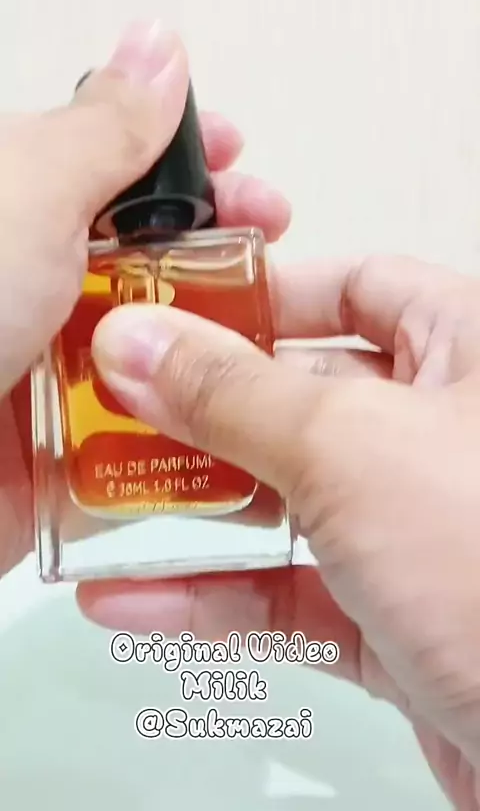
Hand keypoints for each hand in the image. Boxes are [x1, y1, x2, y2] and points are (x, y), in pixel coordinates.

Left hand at [2, 20, 290, 574]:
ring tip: (274, 331)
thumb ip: (104, 129)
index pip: (111, 158)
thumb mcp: (26, 194)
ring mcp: (40, 366)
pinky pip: (134, 438)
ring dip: (214, 339)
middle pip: (143, 249)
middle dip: (217, 240)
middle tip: (271, 236)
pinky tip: (237, 414)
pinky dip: (184, 431)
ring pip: (151, 345)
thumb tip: (158, 44)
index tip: (240, 152)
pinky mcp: (53, 449)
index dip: (182, 148)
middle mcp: (25, 281)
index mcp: (16, 203)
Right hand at [84, 255, 479, 810]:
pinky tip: (135, 600)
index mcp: (469, 349)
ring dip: (199, 504)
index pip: (356, 287)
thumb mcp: (350, 447)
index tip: (169, 311)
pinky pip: (297, 593)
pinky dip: (219, 596)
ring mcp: (426, 529)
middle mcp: (450, 432)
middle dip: (205, 407)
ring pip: (294, 499)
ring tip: (107, 497)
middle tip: (114, 408)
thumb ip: (234, 394)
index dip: (260, 296)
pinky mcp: (404, 618)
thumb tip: (139, 342)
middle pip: (307, 394)